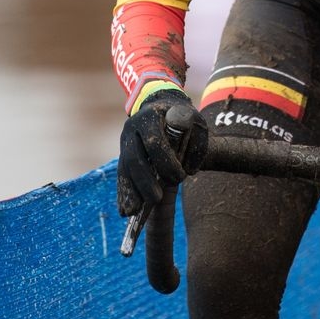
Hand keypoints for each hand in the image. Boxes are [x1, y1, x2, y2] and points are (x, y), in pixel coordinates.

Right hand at [117, 90, 209, 218]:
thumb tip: (190, 169)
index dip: (166, 162)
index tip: (181, 176)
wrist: (160, 105)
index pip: (154, 142)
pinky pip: (122, 176)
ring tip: (133, 212)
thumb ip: (197, 143)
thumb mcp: (196, 122)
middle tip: (156, 199)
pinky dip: (124, 194)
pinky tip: (125, 211)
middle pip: (134, 159)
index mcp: (150, 117)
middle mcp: (132, 129)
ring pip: (124, 170)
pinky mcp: (123, 155)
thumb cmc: (182, 117)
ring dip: (130, 192)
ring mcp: (125, 143)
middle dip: (144, 181)